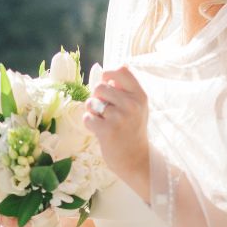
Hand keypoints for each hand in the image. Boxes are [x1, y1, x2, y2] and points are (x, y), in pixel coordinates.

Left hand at [83, 65, 150, 181]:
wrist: (135, 159)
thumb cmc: (131, 129)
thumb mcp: (136, 107)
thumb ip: (124, 89)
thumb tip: (112, 67)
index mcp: (140, 95)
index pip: (121, 71)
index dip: (108, 75)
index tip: (107, 85)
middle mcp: (132, 104)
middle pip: (100, 86)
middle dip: (97, 98)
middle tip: (105, 111)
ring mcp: (120, 117)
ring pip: (91, 102)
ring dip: (92, 112)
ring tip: (104, 121)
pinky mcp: (107, 130)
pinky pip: (87, 118)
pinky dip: (90, 124)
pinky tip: (101, 131)